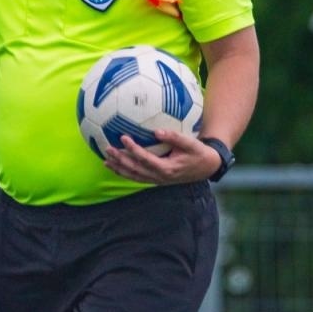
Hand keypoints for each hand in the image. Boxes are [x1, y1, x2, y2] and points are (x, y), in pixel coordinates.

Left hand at [103, 128, 221, 184]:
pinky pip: (138, 177)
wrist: (206, 167)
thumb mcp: (190, 143)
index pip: (145, 158)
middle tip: (108, 149)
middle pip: (135, 169)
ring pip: (134, 176)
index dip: (132, 149)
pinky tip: (117, 167)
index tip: (123, 137)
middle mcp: (160, 177)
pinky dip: (126, 173)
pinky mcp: (157, 180)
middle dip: (120, 160)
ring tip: (106, 161)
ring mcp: (157, 180)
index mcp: (167, 168)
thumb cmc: (198, 153)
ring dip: (119, 169)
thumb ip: (174, 137)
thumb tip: (156, 131)